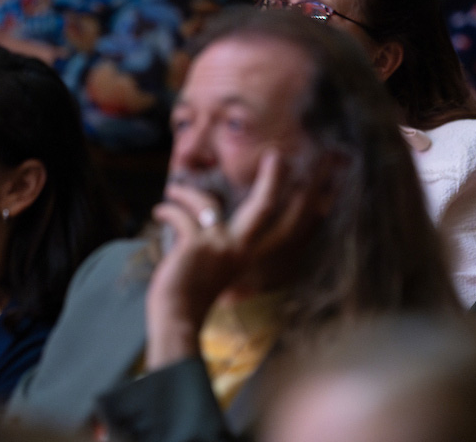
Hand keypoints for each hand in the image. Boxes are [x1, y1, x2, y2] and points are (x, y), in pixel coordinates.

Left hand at [143, 150, 328, 368]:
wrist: (176, 320)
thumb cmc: (196, 296)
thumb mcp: (222, 270)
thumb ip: (228, 247)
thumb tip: (216, 217)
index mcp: (251, 255)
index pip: (286, 227)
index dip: (303, 204)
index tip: (315, 182)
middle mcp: (240, 249)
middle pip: (265, 206)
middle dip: (273, 179)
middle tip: (276, 156)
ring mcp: (219, 246)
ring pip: (206, 203)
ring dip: (186, 192)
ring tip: (174, 190)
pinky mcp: (194, 246)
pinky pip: (181, 215)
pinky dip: (168, 209)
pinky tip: (161, 211)